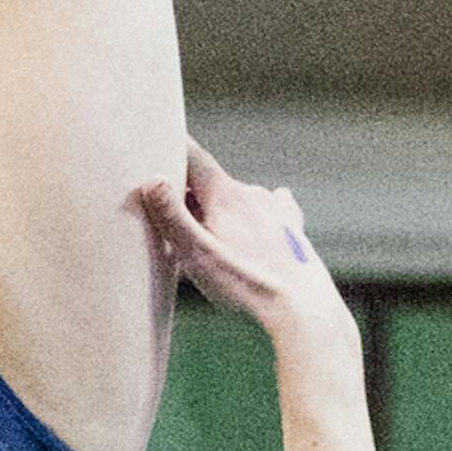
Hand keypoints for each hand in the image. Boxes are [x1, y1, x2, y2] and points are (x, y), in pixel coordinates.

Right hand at [140, 145, 359, 353]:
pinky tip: (257, 224)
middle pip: (211, 182)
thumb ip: (172, 217)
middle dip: (190, 194)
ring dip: (220, 210)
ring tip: (210, 239)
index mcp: (225, 193)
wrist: (300, 307)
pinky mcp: (290, 227)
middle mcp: (251, 192)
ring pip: (237, 199)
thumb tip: (151, 181)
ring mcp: (274, 208)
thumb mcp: (197, 254)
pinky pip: (269, 208)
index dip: (173, 148)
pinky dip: (254, 214)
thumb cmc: (245, 283)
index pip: (194, 155)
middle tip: (172, 220)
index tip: (157, 143)